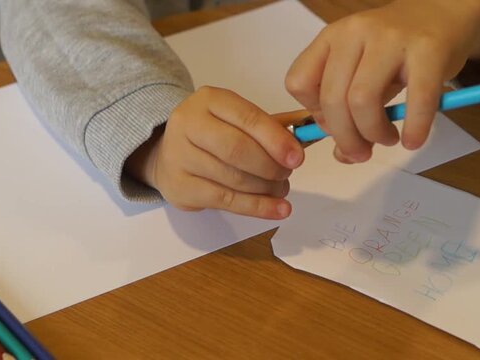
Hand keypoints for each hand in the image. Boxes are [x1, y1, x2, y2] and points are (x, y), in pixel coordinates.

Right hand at [126, 86, 304, 218]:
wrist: (169, 155)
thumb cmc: (214, 135)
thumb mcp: (239, 121)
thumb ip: (272, 127)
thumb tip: (310, 135)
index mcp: (209, 99)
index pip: (247, 118)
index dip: (276, 139)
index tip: (297, 158)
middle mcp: (188, 123)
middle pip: (237, 149)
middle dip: (270, 166)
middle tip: (287, 174)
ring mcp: (178, 156)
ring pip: (233, 178)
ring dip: (266, 189)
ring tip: (281, 190)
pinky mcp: (179, 186)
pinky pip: (225, 200)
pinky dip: (256, 207)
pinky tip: (277, 209)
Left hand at [285, 0, 479, 162]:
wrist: (443, 11)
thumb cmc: (396, 48)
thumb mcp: (362, 70)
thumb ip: (348, 110)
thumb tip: (344, 155)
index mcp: (332, 38)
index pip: (299, 83)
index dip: (314, 114)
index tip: (335, 126)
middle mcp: (355, 33)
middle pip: (332, 98)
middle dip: (345, 137)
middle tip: (361, 153)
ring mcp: (391, 38)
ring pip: (362, 100)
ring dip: (373, 133)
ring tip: (387, 139)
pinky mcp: (428, 49)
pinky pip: (416, 98)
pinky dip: (414, 128)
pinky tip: (412, 140)